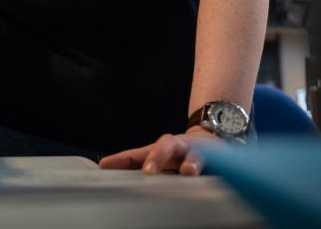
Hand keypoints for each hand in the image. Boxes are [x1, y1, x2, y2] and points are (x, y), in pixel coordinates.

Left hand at [98, 128, 214, 175]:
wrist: (211, 142)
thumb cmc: (176, 153)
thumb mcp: (155, 155)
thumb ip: (131, 161)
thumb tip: (102, 166)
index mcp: (161, 147)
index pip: (139, 153)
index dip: (123, 159)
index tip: (106, 166)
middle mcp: (178, 147)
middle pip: (166, 147)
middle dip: (157, 157)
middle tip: (149, 171)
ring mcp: (198, 153)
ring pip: (194, 156)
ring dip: (191, 163)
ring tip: (188, 172)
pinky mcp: (218, 162)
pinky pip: (218, 167)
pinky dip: (216, 172)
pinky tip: (216, 179)